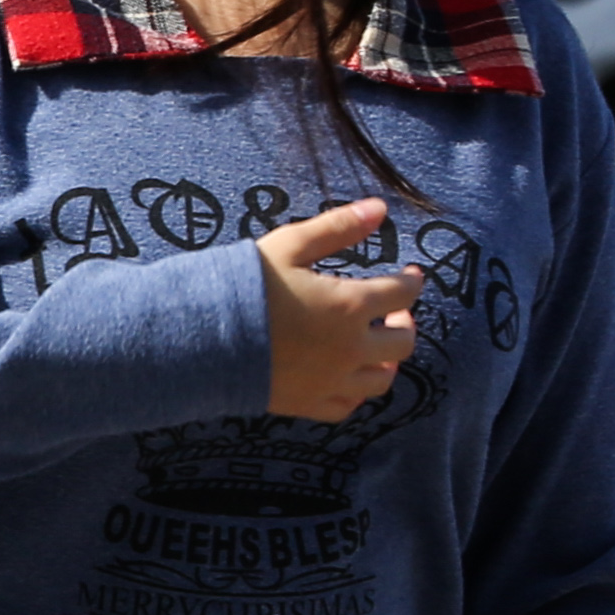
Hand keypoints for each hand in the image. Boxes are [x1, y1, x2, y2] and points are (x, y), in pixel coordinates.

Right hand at [258, 199, 421, 419]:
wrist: (202, 337)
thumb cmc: (244, 286)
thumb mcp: (290, 245)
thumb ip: (338, 227)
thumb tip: (379, 208)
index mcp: (350, 306)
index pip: (402, 294)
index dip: (412, 282)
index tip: (410, 274)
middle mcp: (351, 349)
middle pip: (403, 343)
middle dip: (405, 323)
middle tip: (394, 311)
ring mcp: (332, 381)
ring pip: (382, 380)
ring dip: (388, 360)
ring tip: (376, 346)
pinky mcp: (308, 403)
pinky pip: (348, 406)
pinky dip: (356, 391)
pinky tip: (348, 376)